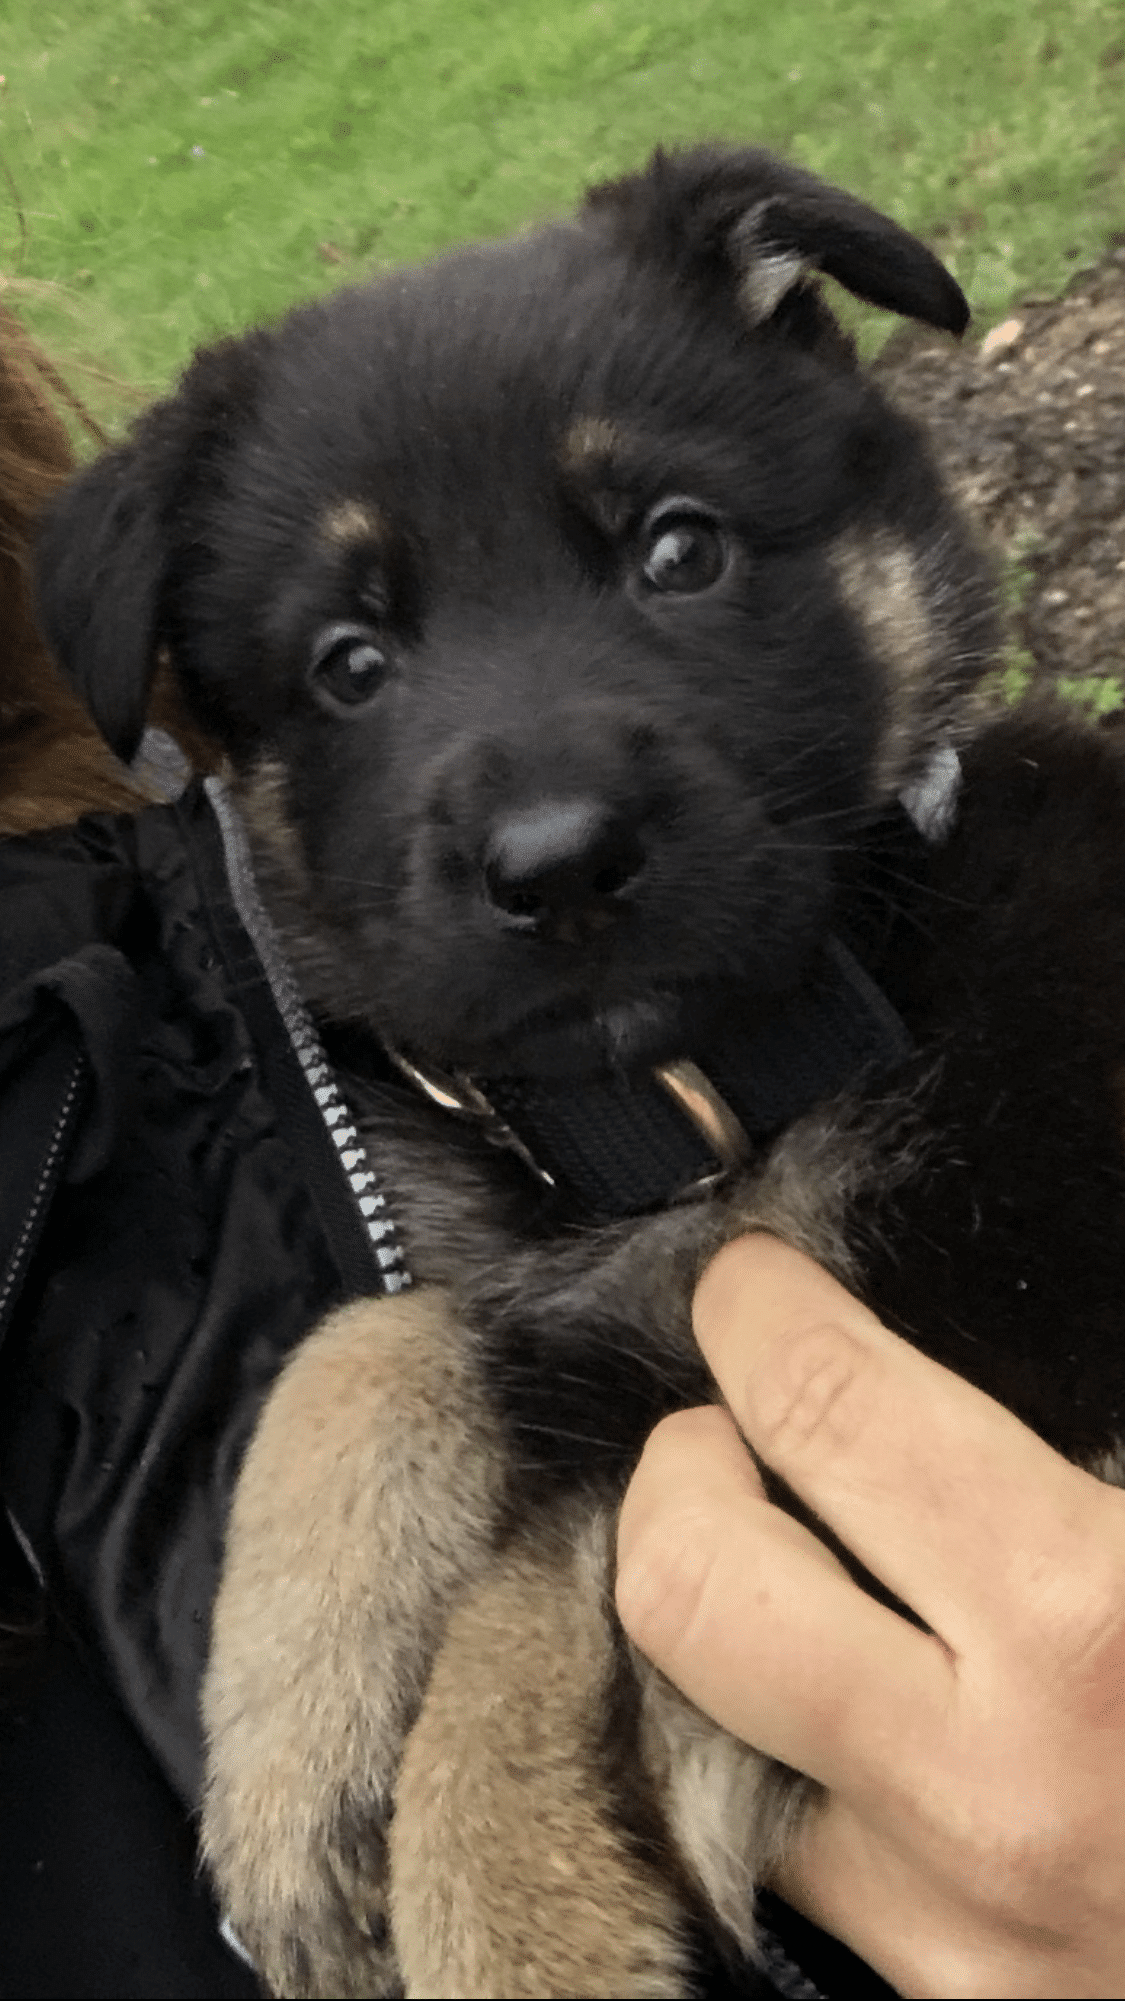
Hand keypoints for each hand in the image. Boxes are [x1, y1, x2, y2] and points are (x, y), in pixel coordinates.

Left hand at [616, 1235, 1124, 1997]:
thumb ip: (1099, 1403)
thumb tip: (1054, 1256)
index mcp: (1097, 1621)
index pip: (824, 1408)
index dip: (759, 1310)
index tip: (753, 1283)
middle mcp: (993, 1790)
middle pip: (686, 1583)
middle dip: (677, 1467)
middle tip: (731, 1422)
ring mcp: (953, 1931)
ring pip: (706, 1734)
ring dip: (721, 1615)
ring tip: (783, 1551)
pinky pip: (792, 1849)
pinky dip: (788, 1745)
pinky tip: (850, 1692)